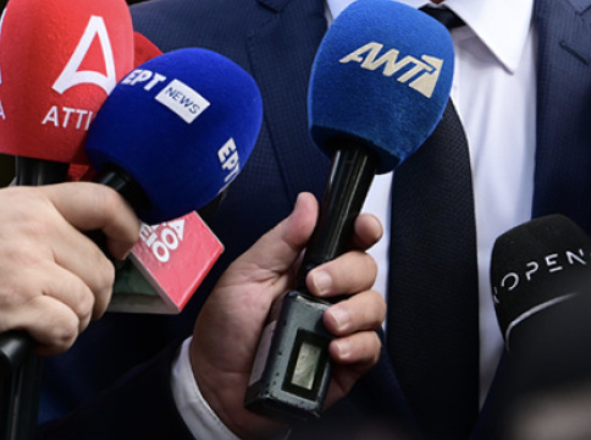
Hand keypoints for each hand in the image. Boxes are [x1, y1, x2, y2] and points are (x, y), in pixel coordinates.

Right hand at [0, 182, 140, 352]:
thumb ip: (34, 222)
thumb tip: (72, 246)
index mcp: (33, 202)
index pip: (105, 201)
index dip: (126, 227)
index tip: (123, 247)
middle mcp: (38, 229)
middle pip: (102, 268)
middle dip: (95, 296)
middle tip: (75, 307)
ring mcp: (28, 266)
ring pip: (87, 302)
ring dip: (73, 322)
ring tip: (47, 325)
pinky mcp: (16, 303)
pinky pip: (64, 328)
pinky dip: (55, 342)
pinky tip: (34, 339)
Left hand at [189, 193, 383, 438]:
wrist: (215, 388)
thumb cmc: (225, 331)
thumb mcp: (245, 276)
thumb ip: (281, 240)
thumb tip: (308, 203)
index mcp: (306, 266)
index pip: (348, 239)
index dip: (363, 228)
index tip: (362, 228)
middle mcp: (329, 294)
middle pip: (366, 268)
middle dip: (347, 272)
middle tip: (316, 285)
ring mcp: (339, 328)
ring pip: (375, 306)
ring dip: (356, 311)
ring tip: (327, 323)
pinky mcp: (344, 363)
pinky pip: (371, 348)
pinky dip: (358, 346)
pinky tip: (334, 348)